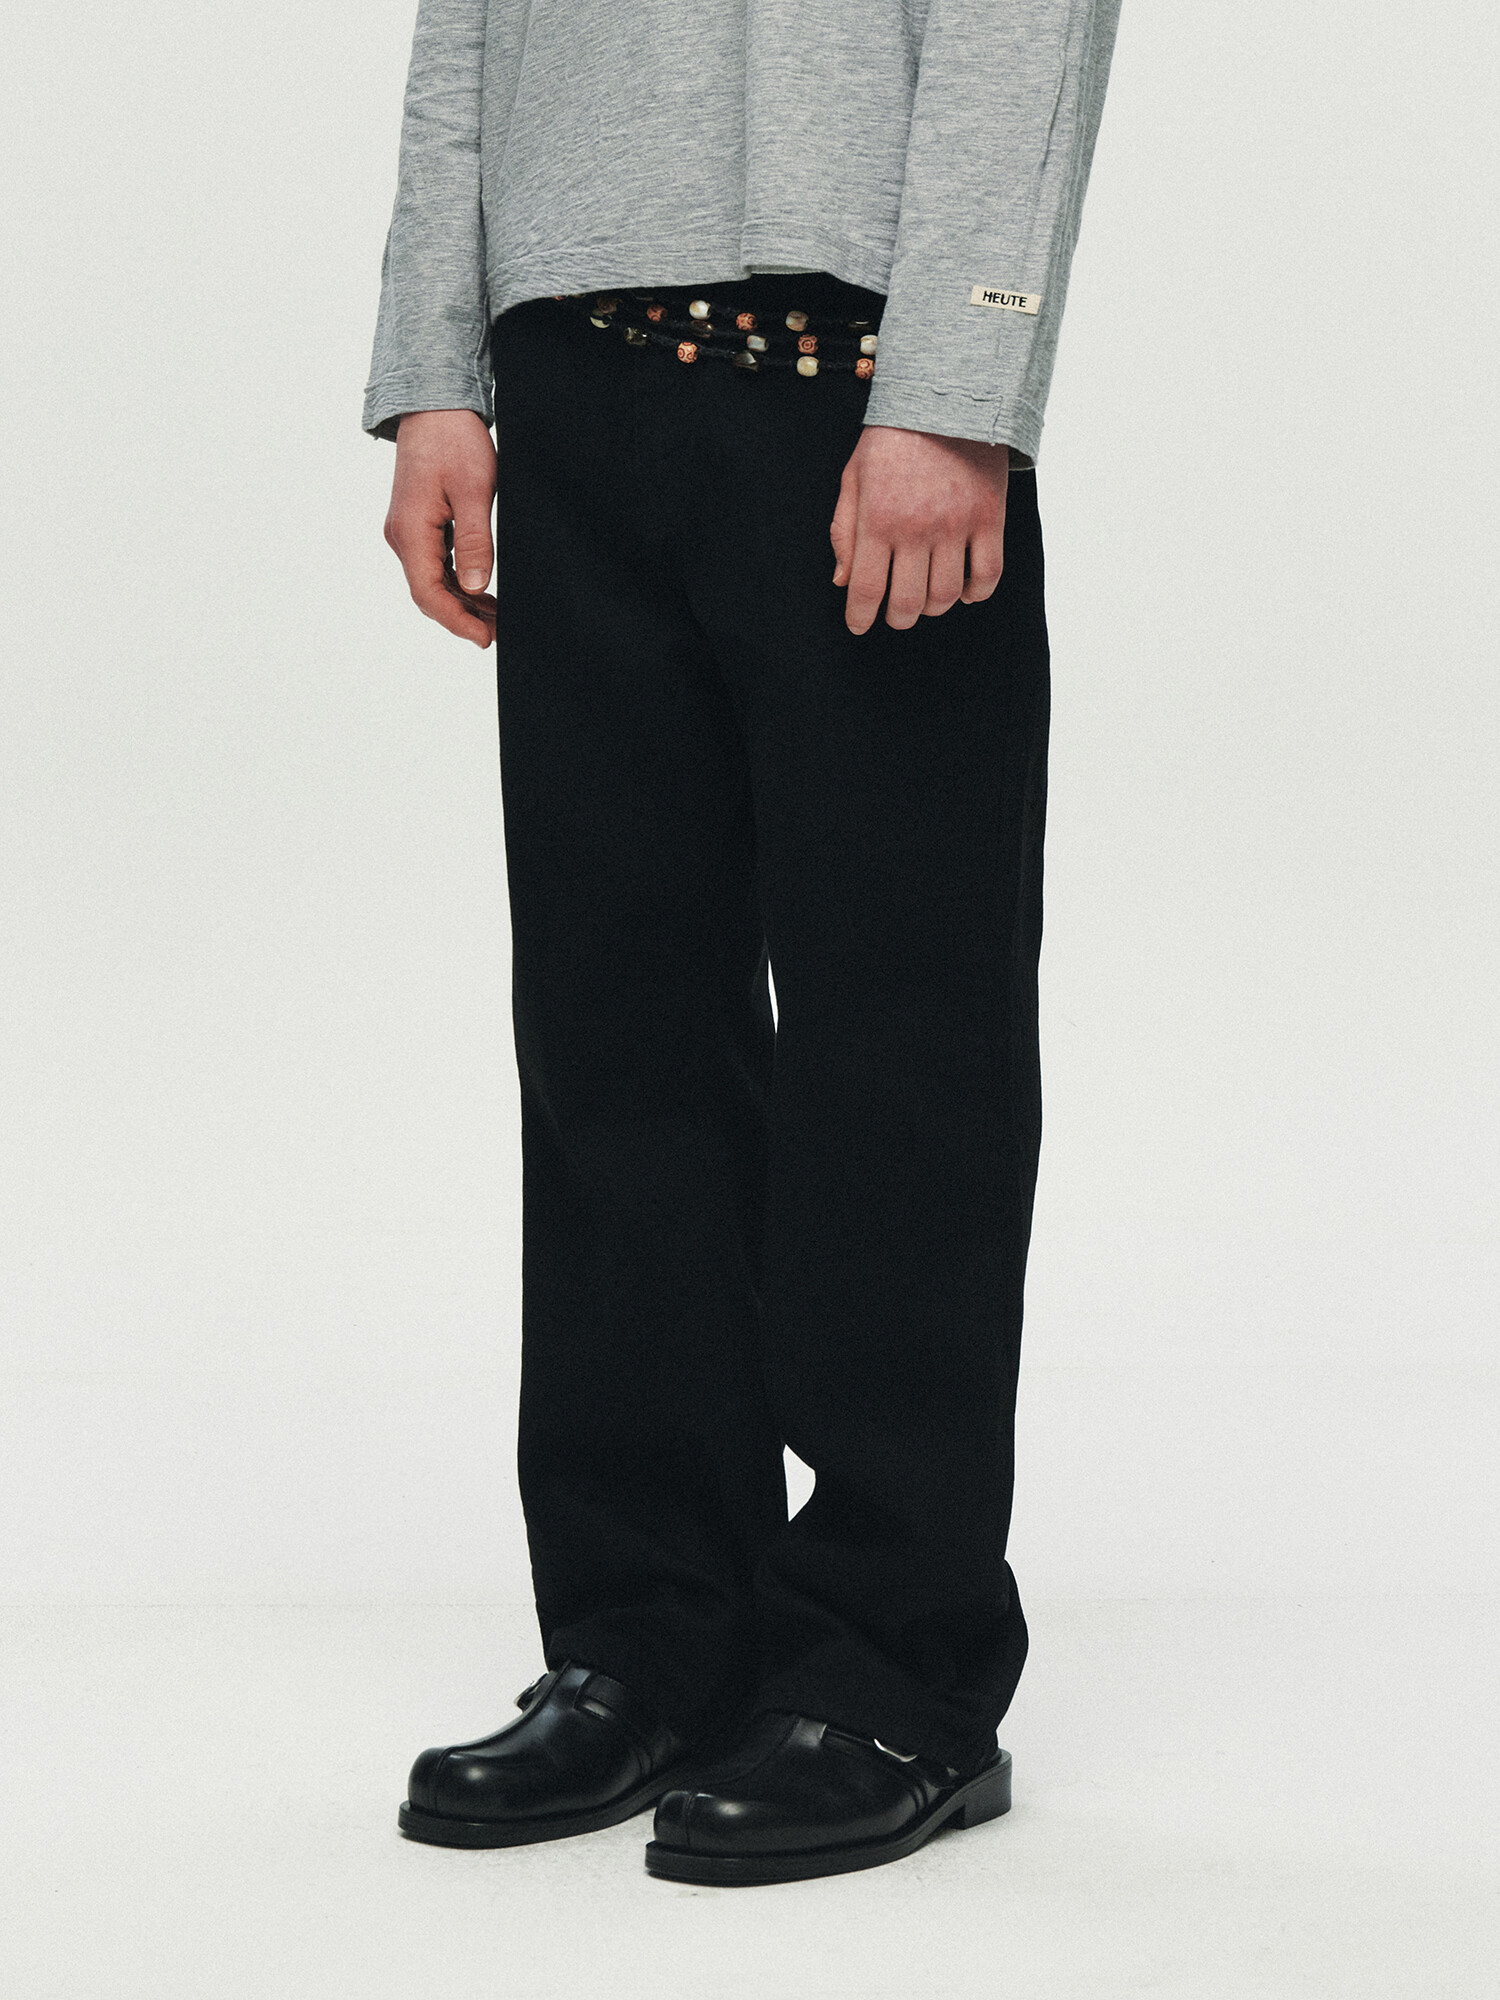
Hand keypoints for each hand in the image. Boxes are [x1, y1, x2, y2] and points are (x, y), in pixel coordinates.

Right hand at [383, 409, 497, 648]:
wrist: (434, 407)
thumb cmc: (454, 442)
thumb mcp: (473, 491)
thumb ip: (474, 541)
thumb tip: (474, 587)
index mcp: (410, 531)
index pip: (428, 594)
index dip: (456, 622)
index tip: (484, 639)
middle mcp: (403, 536)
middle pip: (429, 594)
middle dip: (462, 618)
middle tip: (498, 634)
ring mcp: (408, 532)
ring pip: (433, 582)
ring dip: (462, 602)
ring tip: (496, 619)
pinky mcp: (418, 525)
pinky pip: (436, 565)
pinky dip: (458, 582)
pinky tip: (482, 592)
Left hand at [829, 425, 1009, 635]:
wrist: (948, 396)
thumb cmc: (893, 439)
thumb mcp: (854, 477)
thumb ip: (844, 530)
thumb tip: (842, 581)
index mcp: (877, 519)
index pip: (866, 588)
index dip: (860, 617)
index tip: (859, 625)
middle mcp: (916, 528)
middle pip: (907, 602)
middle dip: (897, 618)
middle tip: (895, 613)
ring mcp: (956, 525)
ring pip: (946, 596)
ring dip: (933, 607)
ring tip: (927, 598)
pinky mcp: (990, 518)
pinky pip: (988, 575)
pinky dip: (976, 593)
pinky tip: (965, 590)